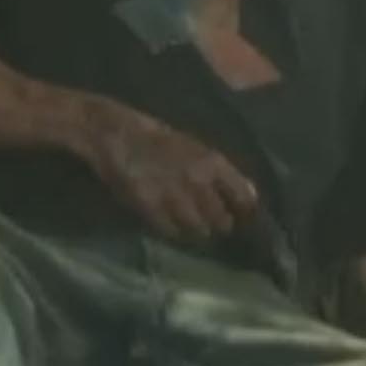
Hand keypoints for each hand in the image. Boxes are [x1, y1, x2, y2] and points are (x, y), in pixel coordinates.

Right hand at [74, 99, 258, 243]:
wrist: (116, 134)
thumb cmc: (157, 137)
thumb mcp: (195, 147)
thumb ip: (220, 172)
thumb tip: (248, 195)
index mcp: (212, 161)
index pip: (242, 195)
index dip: (246, 211)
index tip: (246, 218)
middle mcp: (198, 180)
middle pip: (221, 218)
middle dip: (222, 224)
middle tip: (218, 226)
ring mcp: (174, 195)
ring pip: (198, 229)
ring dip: (199, 231)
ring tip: (197, 230)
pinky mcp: (150, 208)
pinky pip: (171, 230)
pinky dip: (175, 232)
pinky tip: (173, 226)